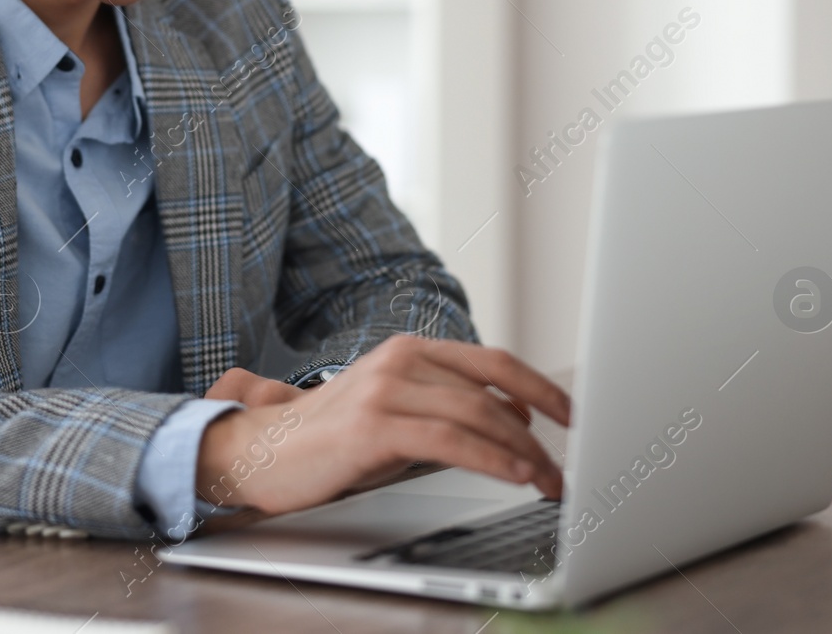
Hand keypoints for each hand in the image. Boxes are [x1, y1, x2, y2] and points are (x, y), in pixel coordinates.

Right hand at [195, 335, 570, 515]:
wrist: (261, 451)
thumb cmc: (329, 439)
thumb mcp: (396, 411)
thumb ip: (446, 406)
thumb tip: (513, 418)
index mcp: (408, 350)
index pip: (491, 362)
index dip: (539, 386)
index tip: (570, 414)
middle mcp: (399, 361)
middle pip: (490, 390)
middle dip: (536, 433)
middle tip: (560, 467)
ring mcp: (385, 390)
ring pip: (476, 414)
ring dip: (522, 452)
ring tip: (546, 480)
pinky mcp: (373, 426)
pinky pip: (449, 440)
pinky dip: (491, 458)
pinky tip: (514, 475)